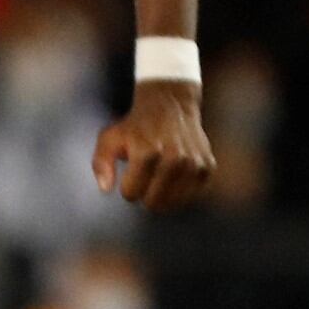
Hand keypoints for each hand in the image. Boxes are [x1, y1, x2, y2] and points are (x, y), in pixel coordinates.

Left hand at [92, 80, 212, 211]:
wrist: (170, 105)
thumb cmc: (135, 126)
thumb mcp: (109, 138)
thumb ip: (101, 164)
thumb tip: (106, 190)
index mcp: (146, 153)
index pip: (131, 193)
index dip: (127, 187)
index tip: (130, 174)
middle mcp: (173, 159)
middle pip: (154, 202)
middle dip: (145, 194)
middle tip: (144, 177)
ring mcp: (193, 164)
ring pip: (173, 203)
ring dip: (163, 194)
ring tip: (159, 174)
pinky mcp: (207, 167)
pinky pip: (190, 196)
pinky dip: (180, 191)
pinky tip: (174, 175)